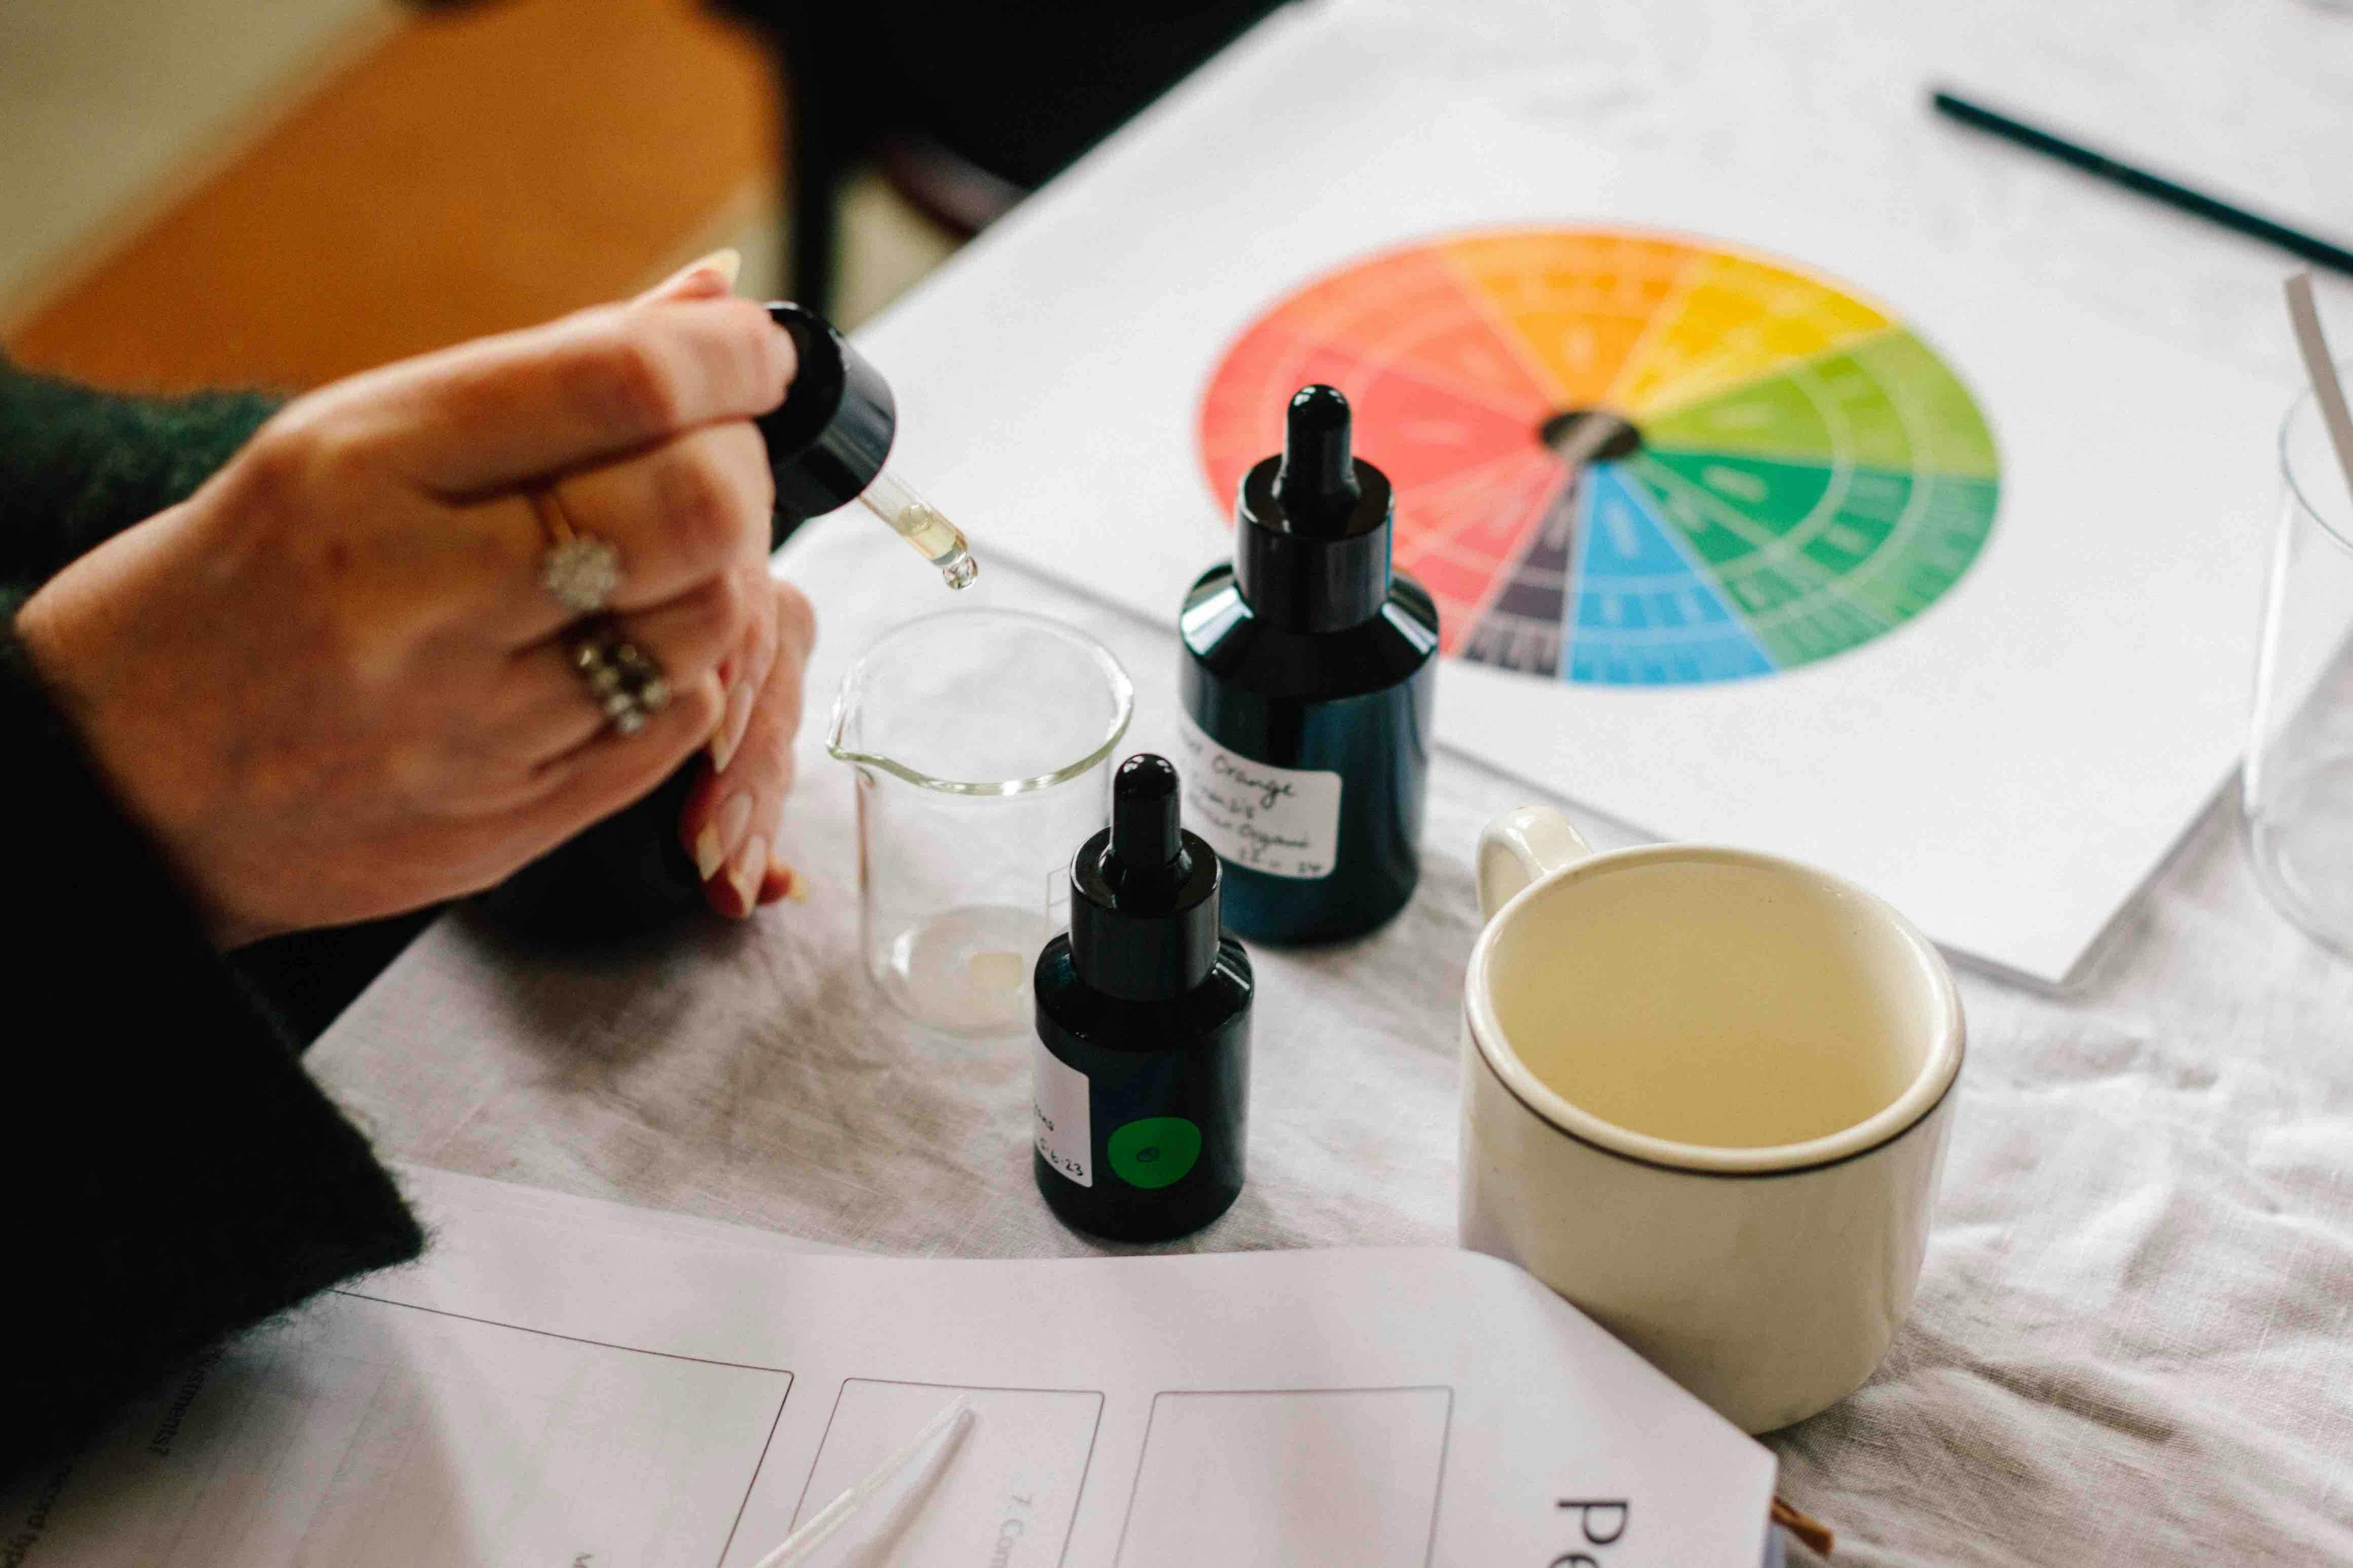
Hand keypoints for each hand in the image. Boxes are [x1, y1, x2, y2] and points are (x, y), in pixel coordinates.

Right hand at [17, 255, 806, 945]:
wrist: (125, 774)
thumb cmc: (253, 579)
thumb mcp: (354, 436)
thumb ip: (549, 372)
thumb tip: (716, 298)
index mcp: (366, 464)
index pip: (619, 385)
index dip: (729, 360)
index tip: (757, 354)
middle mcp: (417, 592)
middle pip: (691, 505)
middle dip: (741, 466)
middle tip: (718, 458)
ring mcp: (467, 718)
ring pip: (705, 621)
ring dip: (727, 569)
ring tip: (675, 552)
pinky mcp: (508, 818)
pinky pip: (675, 725)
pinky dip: (689, 666)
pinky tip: (636, 641)